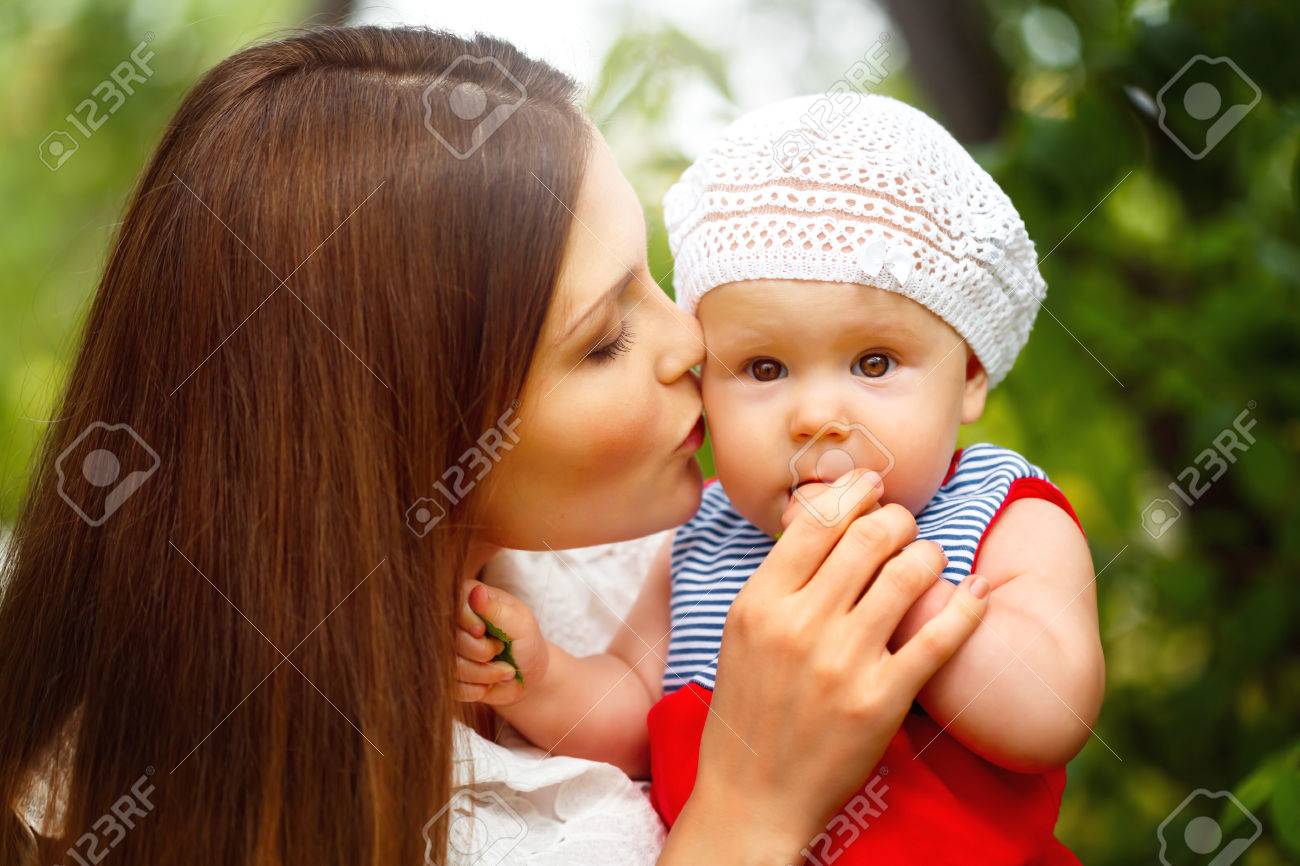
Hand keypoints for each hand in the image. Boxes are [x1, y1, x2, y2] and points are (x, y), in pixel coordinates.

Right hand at [454, 579, 549, 705]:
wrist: (526, 675)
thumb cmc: (527, 642)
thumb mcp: (521, 623)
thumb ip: (497, 610)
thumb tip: (476, 592)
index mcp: (469, 598)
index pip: (451, 605)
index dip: (468, 623)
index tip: (485, 630)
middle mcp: (452, 622)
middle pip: (449, 639)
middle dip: (481, 652)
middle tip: (501, 650)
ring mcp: (446, 649)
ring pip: (451, 666)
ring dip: (483, 673)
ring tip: (503, 670)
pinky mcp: (446, 675)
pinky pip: (452, 687)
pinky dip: (476, 689)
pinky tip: (489, 683)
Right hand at [670, 470, 990, 862]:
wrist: (753, 796)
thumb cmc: (748, 708)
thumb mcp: (742, 631)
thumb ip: (779, 576)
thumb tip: (822, 513)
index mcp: (760, 602)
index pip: (818, 519)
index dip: (855, 490)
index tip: (873, 485)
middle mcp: (801, 625)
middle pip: (871, 534)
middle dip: (898, 519)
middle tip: (904, 529)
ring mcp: (844, 662)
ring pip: (911, 572)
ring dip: (930, 555)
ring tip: (929, 562)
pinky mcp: (884, 699)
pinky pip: (941, 636)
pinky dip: (968, 606)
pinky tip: (977, 593)